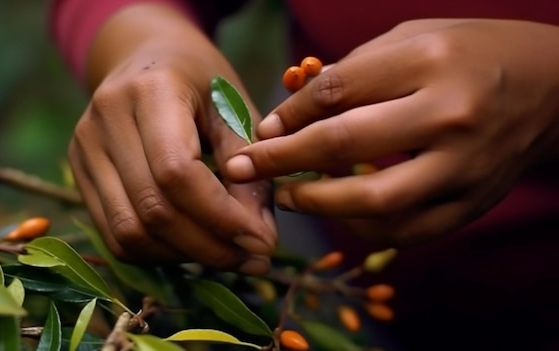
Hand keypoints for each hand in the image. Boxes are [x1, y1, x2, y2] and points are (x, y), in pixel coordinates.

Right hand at [69, 4, 275, 273]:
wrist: (146, 57)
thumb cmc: (200, 80)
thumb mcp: (234, 107)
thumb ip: (250, 165)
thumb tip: (259, 236)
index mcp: (150, 91)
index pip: (177, 172)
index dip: (221, 217)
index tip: (262, 241)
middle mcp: (105, 120)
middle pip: (153, 209)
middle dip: (210, 246)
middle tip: (254, 258)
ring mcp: (84, 149)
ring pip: (129, 231)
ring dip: (185, 256)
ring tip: (228, 256)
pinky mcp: (79, 174)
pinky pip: (115, 233)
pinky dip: (158, 252)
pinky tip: (192, 247)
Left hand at [224, 19, 558, 245]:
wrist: (550, 88)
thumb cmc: (468, 54)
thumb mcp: (410, 40)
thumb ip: (351, 75)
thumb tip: (287, 118)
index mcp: (429, 61)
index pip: (336, 92)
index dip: (287, 116)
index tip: (259, 133)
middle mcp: (449, 114)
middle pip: (344, 145)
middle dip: (281, 161)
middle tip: (245, 171)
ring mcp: (464, 166)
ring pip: (374, 202)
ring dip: (318, 203)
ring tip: (289, 196)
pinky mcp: (472, 203)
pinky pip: (405, 231)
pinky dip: (362, 228)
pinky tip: (340, 213)